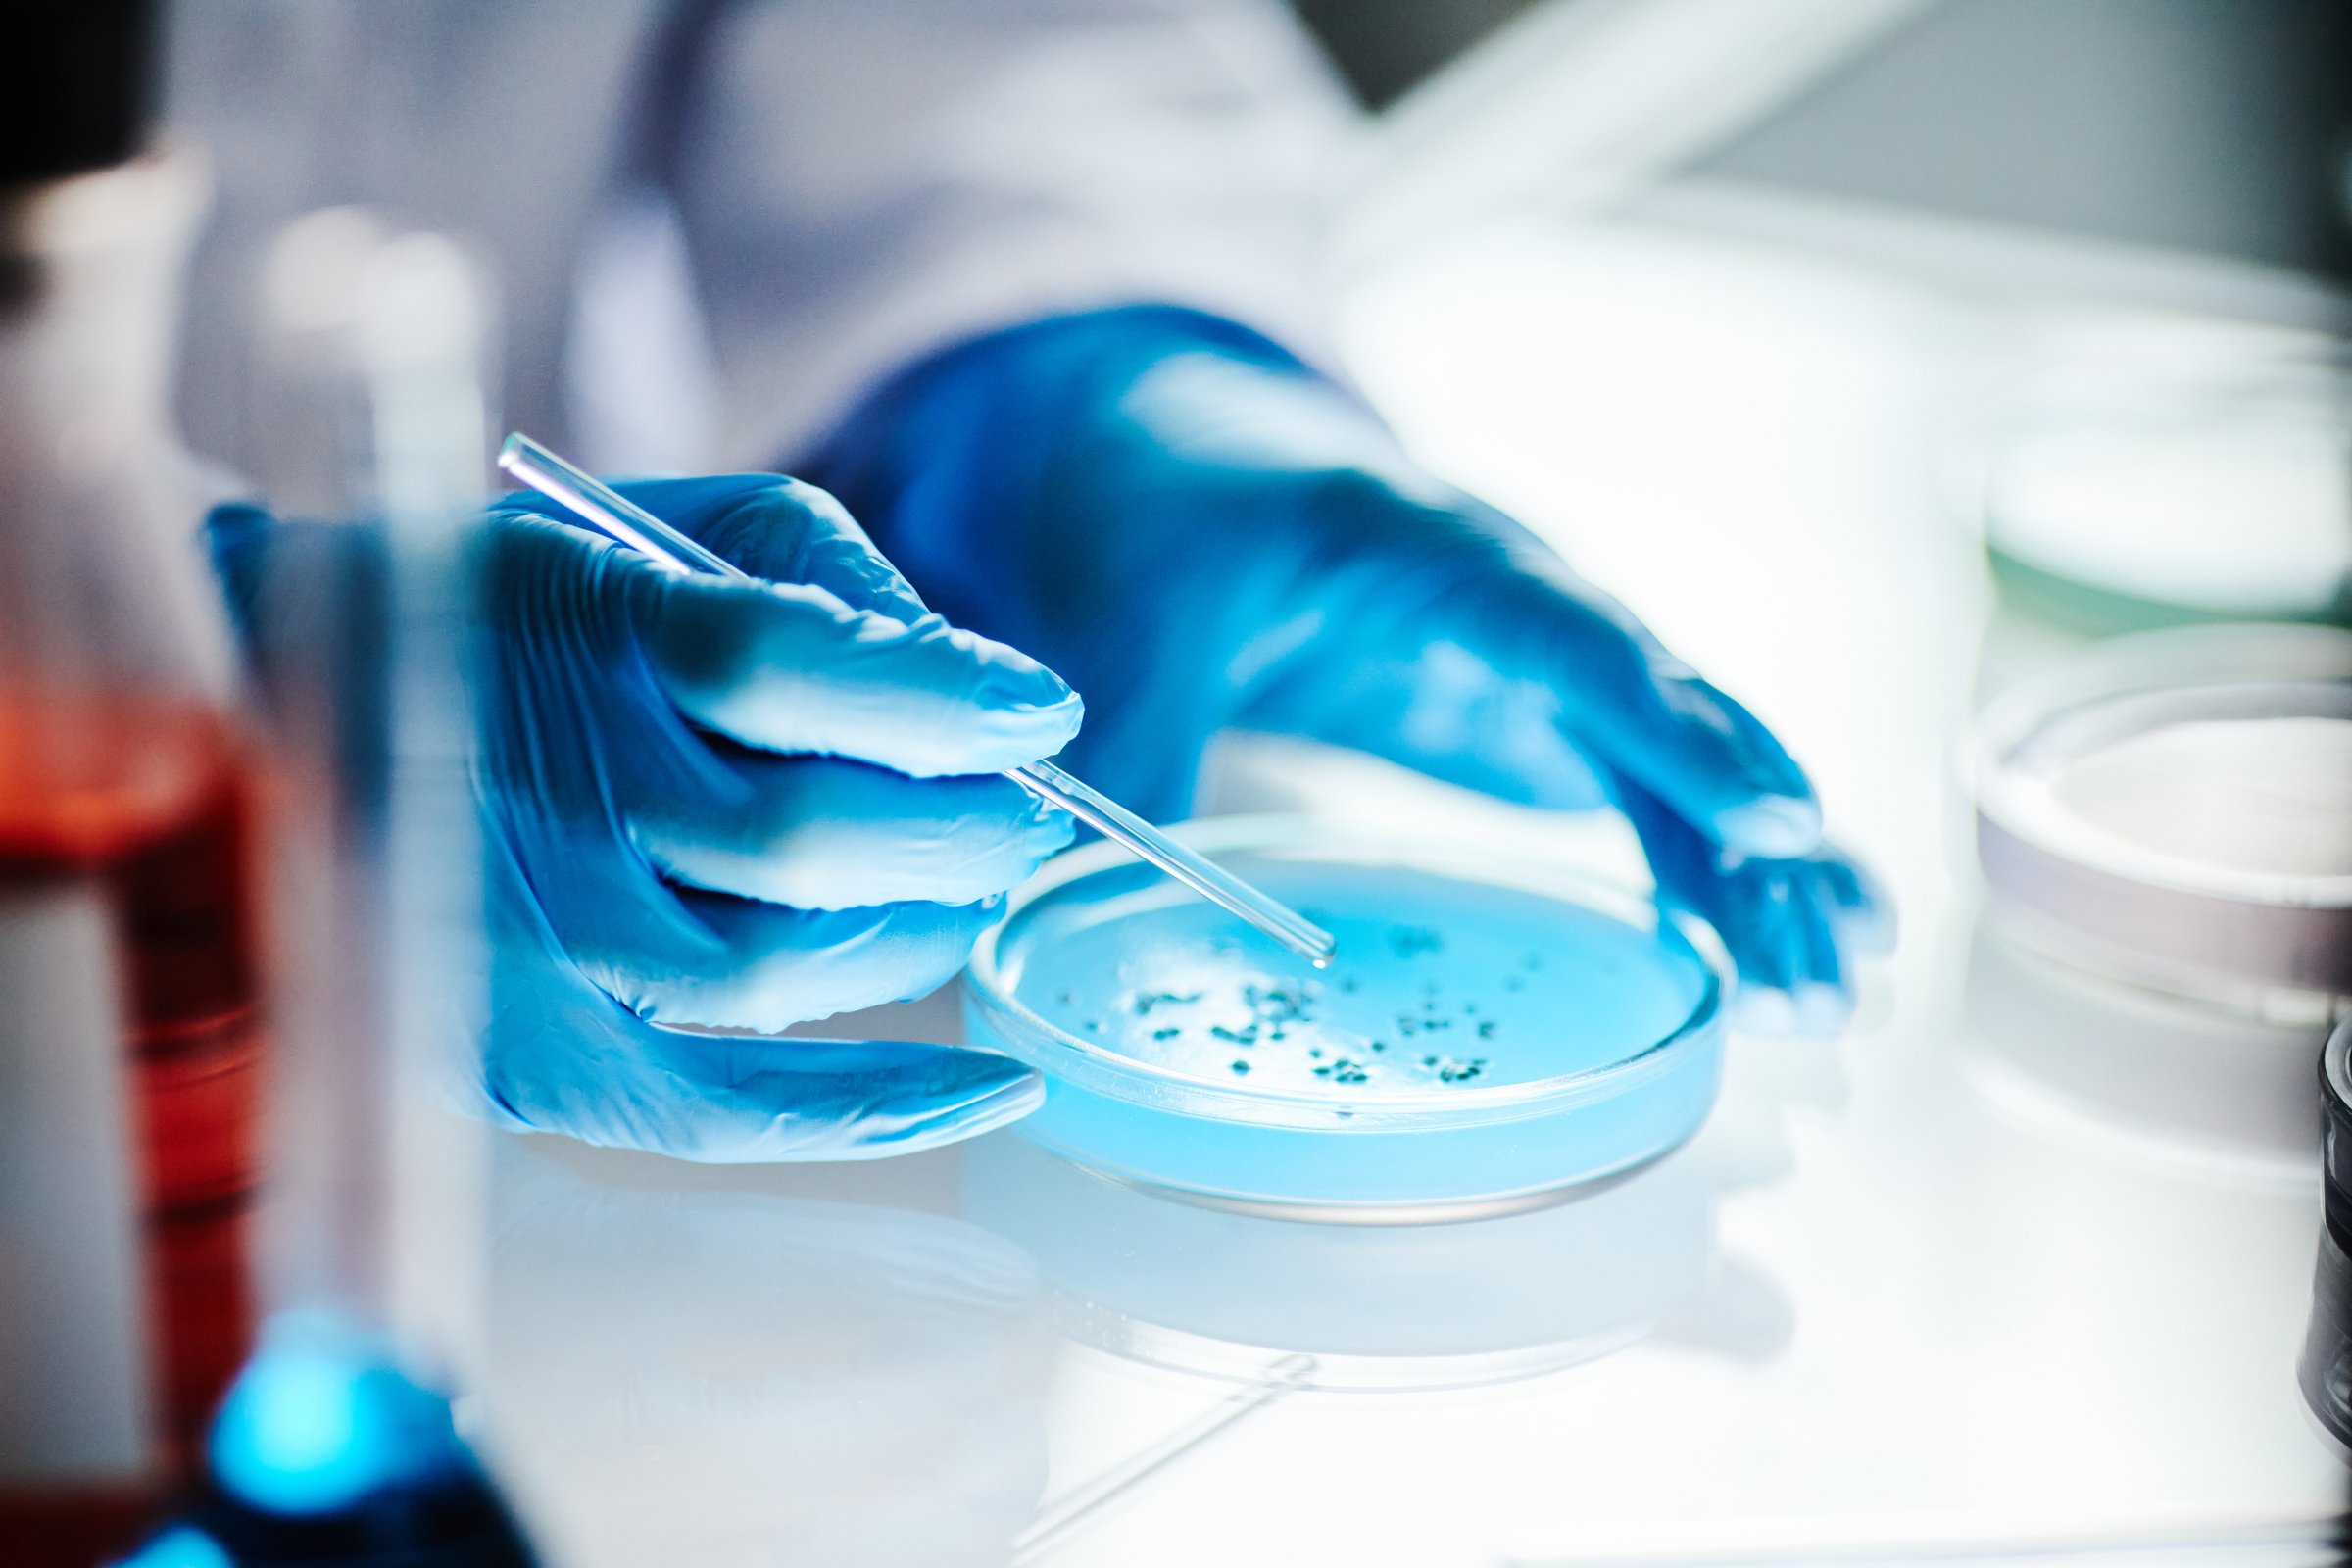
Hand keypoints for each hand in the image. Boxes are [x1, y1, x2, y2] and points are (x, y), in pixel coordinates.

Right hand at [210, 476, 1082, 1160]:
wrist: (270, 721)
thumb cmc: (493, 608)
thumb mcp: (641, 527)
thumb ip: (805, 575)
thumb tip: (979, 684)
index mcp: (554, 632)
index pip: (783, 662)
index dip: (941, 694)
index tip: (1040, 711)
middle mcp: (535, 796)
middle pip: (805, 836)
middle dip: (960, 825)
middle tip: (1025, 810)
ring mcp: (527, 943)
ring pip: (788, 965)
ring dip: (925, 927)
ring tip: (971, 884)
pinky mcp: (529, 1056)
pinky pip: (722, 1108)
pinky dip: (875, 1107)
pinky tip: (999, 1088)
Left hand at [809, 308, 1886, 1031]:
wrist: (1172, 447)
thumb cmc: (1166, 507)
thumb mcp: (1130, 618)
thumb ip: (1132, 755)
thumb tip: (1093, 904)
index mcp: (1434, 553)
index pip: (1579, 643)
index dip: (1675, 734)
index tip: (1769, 825)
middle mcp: (1520, 602)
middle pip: (1671, 713)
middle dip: (1763, 832)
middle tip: (1839, 959)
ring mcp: (1539, 662)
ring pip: (1679, 762)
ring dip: (1758, 869)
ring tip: (1838, 990)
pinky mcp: (1532, 716)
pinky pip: (1640, 792)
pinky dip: (1702, 869)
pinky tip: (1764, 955)